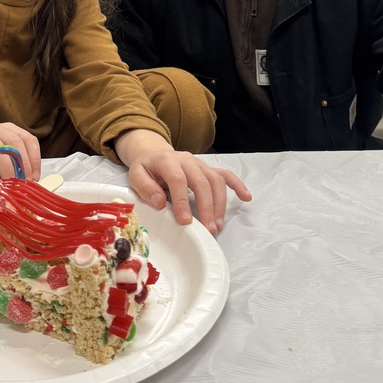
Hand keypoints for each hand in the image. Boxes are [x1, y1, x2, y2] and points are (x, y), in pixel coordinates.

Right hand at [0, 121, 41, 185]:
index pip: (27, 139)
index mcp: (6, 129)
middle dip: (21, 165)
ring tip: (8, 186)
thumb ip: (14, 168)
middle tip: (23, 183)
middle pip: (14, 141)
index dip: (34, 159)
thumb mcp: (1, 165)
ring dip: (6, 169)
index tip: (34, 178)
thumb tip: (30, 183)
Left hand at [113, 130, 251, 234]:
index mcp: (168, 160)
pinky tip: (246, 197)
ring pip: (216, 180)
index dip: (182, 201)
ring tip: (217, 225)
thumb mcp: (136, 175)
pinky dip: (237, 185)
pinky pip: (226, 174)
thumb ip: (145, 187)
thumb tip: (160, 202)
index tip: (186, 221)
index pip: (178, 180)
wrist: (153, 153)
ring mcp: (200, 164)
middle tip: (208, 229)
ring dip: (220, 203)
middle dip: (207, 206)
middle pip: (202, 181)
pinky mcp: (208, 169)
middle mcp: (187, 160)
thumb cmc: (146, 168)